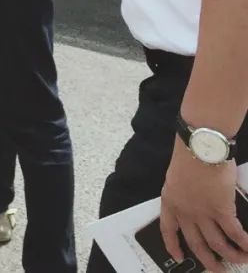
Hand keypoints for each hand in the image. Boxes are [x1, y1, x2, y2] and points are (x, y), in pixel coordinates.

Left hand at [160, 138, 247, 269]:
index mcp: (170, 201)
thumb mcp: (177, 177)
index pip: (168, 229)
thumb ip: (184, 194)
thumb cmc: (190, 156)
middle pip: (195, 243)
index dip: (172, 246)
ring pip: (217, 243)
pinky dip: (244, 243)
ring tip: (240, 261)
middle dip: (207, 260)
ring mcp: (203, 213)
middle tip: (217, 269)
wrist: (200, 147)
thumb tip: (197, 203)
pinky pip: (234, 233)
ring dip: (230, 255)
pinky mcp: (222, 210)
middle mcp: (185, 211)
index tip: (178, 257)